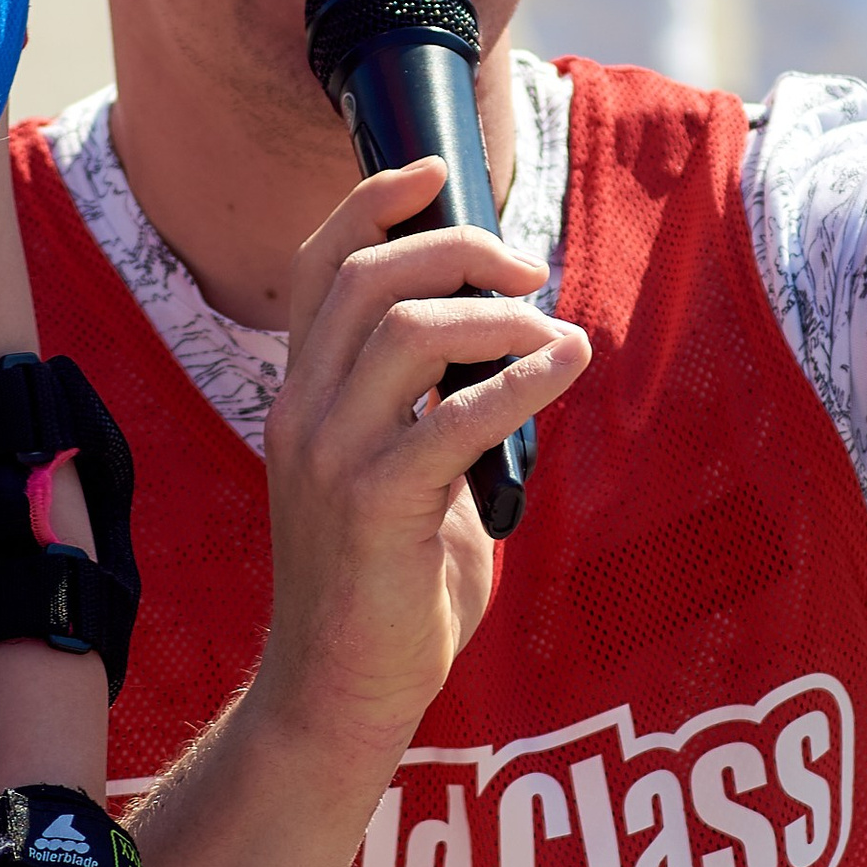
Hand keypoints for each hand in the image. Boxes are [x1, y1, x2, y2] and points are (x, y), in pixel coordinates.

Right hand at [257, 158, 590, 764]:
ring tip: (551, 334)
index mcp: (301, 396)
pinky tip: (564, 368)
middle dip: (458, 249)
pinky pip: (454, 417)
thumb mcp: (397, 477)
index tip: (436, 173)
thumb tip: (512, 354)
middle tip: (527, 270)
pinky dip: (522, 379)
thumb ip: (432, 412)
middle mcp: (302, 412)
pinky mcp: (373, 506)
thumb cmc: (384, 589)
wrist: (337, 693)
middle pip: (369, 278)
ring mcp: (330, 457)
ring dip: (497, 316)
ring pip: (407, 330)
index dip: (374, 204)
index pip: (321, 267)